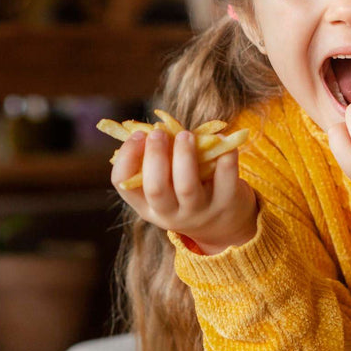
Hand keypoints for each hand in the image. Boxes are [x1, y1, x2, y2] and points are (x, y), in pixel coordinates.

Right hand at [111, 129, 257, 253]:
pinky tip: (219, 139)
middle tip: (158, 133)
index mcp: (147, 206)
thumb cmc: (187, 194)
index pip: (123, 185)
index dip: (127, 157)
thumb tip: (159, 127)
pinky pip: (225, 178)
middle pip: (156, 188)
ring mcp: (199, 211)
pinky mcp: (226, 203)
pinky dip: (224, 155)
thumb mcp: (166, 187)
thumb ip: (160, 162)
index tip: (138, 134)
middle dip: (155, 156)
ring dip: (184, 156)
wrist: (224, 223)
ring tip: (185, 134)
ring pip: (187, 186)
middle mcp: (170, 214)